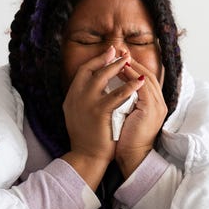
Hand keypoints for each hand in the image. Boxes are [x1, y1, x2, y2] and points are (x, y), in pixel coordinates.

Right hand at [61, 46, 143, 188]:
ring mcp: (86, 103)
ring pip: (102, 77)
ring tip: (128, 61)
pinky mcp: (99, 112)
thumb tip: (91, 87)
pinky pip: (116, 95)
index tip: (108, 53)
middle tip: (119, 52)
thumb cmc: (85, 138)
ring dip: (117, 67)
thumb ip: (82, 100)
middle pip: (90, 69)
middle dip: (106, 58)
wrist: (86, 156)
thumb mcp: (78, 114)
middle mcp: (75, 97)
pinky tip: (138, 81)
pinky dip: (128, 86)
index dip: (96, 60)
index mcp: (71, 97)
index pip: (82, 71)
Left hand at [115, 57, 166, 178]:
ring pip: (146, 78)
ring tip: (119, 56)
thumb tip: (113, 91)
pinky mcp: (151, 110)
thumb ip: (126, 103)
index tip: (119, 57)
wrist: (133, 158)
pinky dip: (131, 77)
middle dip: (133, 61)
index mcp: (154, 105)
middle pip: (148, 75)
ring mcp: (157, 106)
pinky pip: (142, 87)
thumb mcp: (127, 117)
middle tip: (119, 50)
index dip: (133, 67)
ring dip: (132, 65)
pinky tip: (120, 70)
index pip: (146, 80)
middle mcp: (159, 103)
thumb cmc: (126, 142)